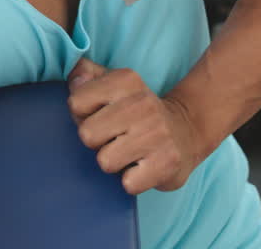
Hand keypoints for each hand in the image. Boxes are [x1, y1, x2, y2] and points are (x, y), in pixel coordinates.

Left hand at [66, 58, 200, 194]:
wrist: (186, 131)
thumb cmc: (137, 111)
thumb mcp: (115, 85)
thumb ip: (87, 76)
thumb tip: (74, 79)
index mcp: (127, 80)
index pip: (76, 102)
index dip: (83, 115)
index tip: (102, 116)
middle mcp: (144, 103)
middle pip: (87, 134)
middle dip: (96, 142)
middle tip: (115, 138)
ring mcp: (158, 133)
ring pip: (105, 161)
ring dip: (114, 162)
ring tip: (128, 153)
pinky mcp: (167, 163)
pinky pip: (128, 184)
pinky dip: (132, 181)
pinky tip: (142, 168)